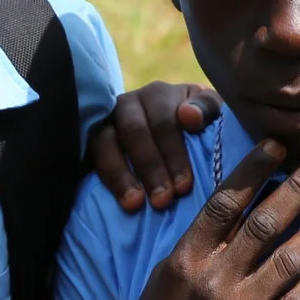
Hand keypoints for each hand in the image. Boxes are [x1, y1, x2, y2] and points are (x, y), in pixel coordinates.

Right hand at [87, 80, 223, 211]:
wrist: (175, 140)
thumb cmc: (199, 130)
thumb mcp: (211, 116)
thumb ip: (207, 110)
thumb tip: (188, 116)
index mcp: (160, 94)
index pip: (164, 121)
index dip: (173, 155)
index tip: (184, 187)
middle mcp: (129, 103)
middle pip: (134, 131)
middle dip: (150, 168)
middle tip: (162, 201)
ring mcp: (106, 121)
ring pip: (104, 141)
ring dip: (119, 174)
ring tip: (134, 204)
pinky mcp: (90, 141)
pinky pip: (87, 154)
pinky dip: (102, 176)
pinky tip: (113, 197)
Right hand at [106, 142, 299, 299]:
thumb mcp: (166, 276)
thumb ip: (201, 246)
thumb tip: (239, 212)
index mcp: (186, 259)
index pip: (225, 202)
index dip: (253, 170)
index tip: (278, 145)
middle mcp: (213, 280)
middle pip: (264, 223)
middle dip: (299, 187)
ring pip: (288, 261)